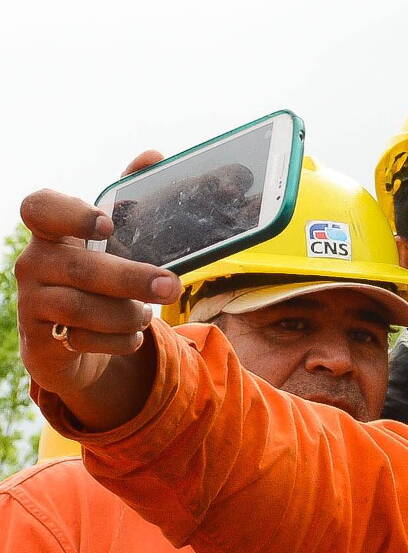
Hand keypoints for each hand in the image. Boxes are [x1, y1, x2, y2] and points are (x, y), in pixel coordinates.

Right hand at [16, 154, 176, 428]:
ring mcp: (33, 300)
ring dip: (127, 313)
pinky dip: (116, 341)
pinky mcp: (40, 338)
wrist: (74, 339)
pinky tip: (130, 336)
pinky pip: (82, 340)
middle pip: (80, 267)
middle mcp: (35, 262)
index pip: (40, 208)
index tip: (107, 223)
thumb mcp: (114, 243)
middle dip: (131, 278)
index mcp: (52, 231)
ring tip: (147, 315)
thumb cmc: (98, 280)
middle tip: (171, 285)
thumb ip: (129, 199)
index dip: (70, 213)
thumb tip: (154, 154)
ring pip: (82, 308)